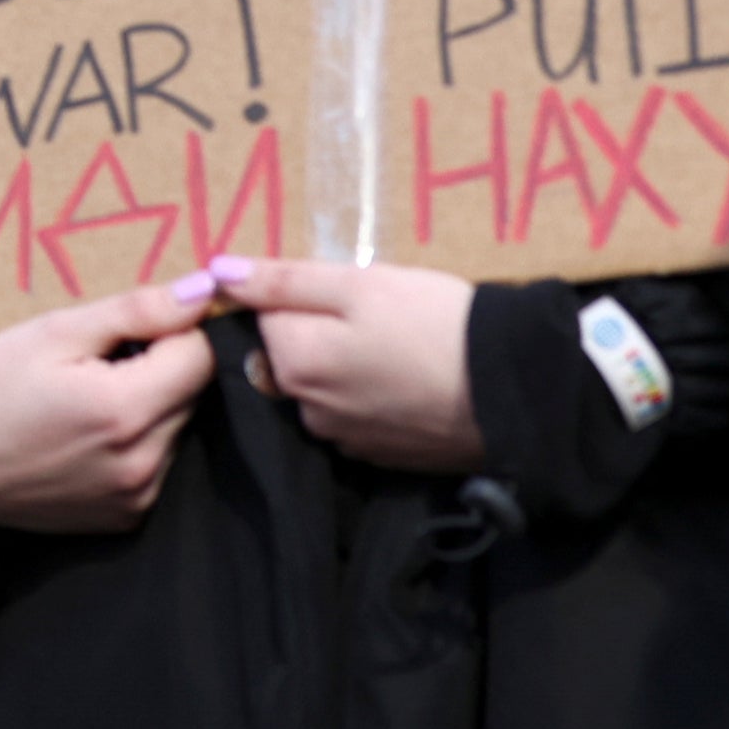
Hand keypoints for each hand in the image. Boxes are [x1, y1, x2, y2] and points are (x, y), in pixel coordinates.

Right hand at [0, 276, 218, 532]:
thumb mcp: (52, 332)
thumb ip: (134, 312)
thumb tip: (201, 292)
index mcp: (124, 411)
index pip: (199, 356)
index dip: (169, 331)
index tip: (125, 331)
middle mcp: (141, 464)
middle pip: (191, 394)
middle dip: (158, 367)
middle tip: (95, 363)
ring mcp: (134, 499)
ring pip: (176, 429)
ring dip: (148, 406)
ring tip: (84, 400)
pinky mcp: (123, 521)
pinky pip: (156, 465)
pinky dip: (133, 443)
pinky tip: (84, 436)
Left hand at [205, 256, 484, 471]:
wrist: (513, 391)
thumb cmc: (435, 324)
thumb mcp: (359, 284)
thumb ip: (283, 280)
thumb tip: (215, 272)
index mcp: (293, 364)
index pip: (263, 317)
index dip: (298, 294)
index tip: (343, 289)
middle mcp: (306, 411)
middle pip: (290, 355)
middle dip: (319, 330)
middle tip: (377, 314)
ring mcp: (342, 440)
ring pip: (322, 386)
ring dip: (344, 364)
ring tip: (397, 344)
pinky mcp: (378, 456)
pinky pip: (353, 414)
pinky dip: (369, 395)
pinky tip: (407, 378)